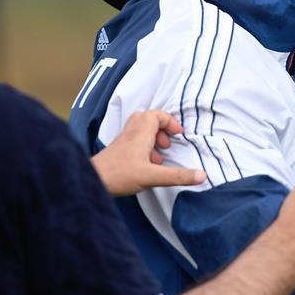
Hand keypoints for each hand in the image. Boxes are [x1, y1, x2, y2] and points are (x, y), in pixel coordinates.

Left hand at [91, 110, 205, 195]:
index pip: (157, 115)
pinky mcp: (119, 150)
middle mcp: (132, 132)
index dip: (171, 122)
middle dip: (162, 128)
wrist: (92, 180)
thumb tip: (202, 175)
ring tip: (159, 156)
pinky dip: (144, 147)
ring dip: (153, 138)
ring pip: (141, 129)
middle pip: (148, 118)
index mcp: (141, 133)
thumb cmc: (118, 175)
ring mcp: (124, 140)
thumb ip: (178, 176)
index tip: (179, 135)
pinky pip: (135, 140)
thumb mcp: (152, 177)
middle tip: (168, 143)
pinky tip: (147, 165)